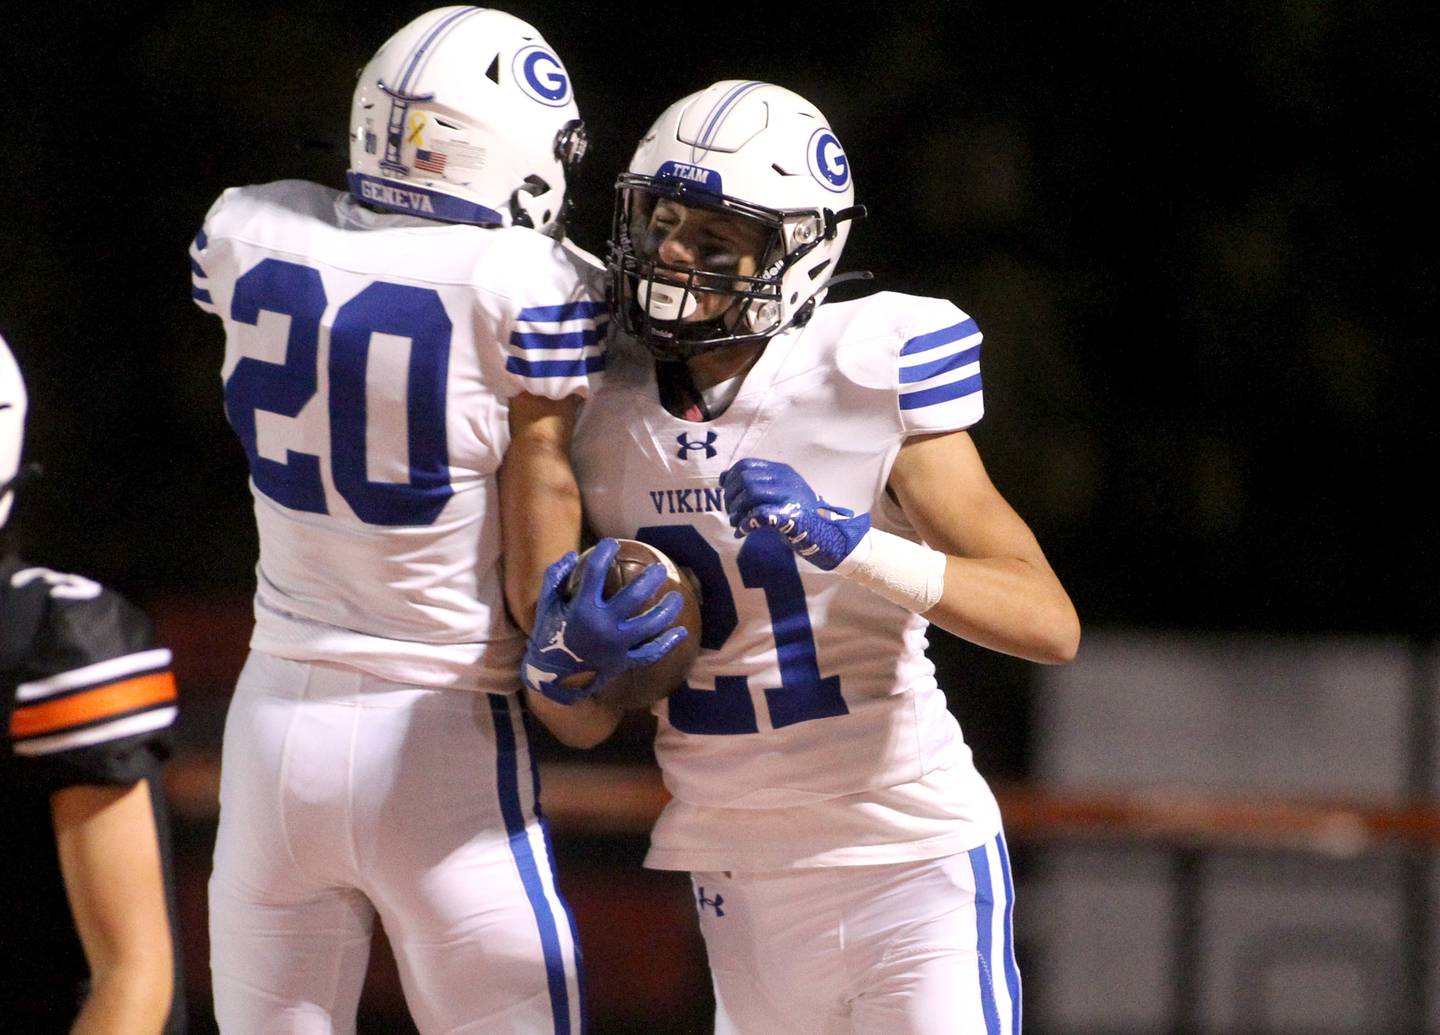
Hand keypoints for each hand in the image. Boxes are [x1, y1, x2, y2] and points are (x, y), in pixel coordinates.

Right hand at [521, 538, 688, 703]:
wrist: (553, 678)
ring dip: (667, 609)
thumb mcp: (546, 606)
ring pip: (649, 625)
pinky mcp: (624, 662)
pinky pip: (650, 653)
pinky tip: (681, 631)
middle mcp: (603, 626)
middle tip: (660, 570)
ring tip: (677, 597)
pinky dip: (667, 643)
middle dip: (650, 579)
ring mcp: (616, 646)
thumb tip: (572, 555)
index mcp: (582, 609)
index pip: (595, 571)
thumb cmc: (550, 637)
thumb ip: (555, 578)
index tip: (612, 543)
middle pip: (633, 596)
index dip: (604, 552)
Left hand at [719, 458, 870, 570]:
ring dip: (736, 510)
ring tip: (736, 522)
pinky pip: (759, 514)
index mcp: (783, 472)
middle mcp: (786, 480)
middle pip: (746, 478)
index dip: (731, 477)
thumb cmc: (798, 517)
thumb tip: (724, 478)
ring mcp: (789, 497)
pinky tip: (743, 531)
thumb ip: (757, 485)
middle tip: (731, 511)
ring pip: (750, 493)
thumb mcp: (779, 494)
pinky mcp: (789, 516)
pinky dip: (746, 523)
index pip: (747, 464)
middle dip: (731, 496)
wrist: (825, 536)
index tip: (726, 490)